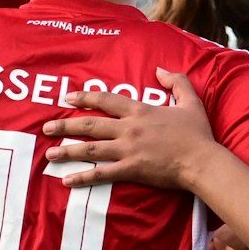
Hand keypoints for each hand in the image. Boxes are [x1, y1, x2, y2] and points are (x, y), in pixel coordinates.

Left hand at [41, 70, 214, 188]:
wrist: (202, 161)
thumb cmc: (198, 133)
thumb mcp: (191, 100)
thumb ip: (176, 81)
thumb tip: (159, 69)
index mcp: (139, 111)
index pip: (106, 100)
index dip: (85, 97)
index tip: (67, 98)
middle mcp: (128, 128)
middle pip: (90, 124)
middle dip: (65, 125)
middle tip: (46, 128)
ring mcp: (127, 149)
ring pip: (90, 148)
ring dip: (67, 151)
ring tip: (50, 154)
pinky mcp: (130, 170)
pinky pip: (101, 173)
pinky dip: (83, 177)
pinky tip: (66, 180)